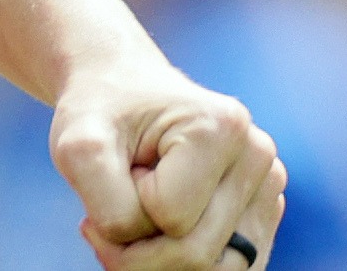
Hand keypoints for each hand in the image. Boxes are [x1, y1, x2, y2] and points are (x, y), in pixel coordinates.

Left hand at [49, 57, 285, 270]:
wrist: (122, 92)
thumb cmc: (102, 114)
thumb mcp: (79, 146)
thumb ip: (108, 204)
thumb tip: (155, 251)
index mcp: (222, 126)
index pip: (168, 216)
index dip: (124, 204)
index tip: (121, 166)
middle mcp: (258, 157)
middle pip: (197, 254)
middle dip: (138, 247)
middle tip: (115, 199)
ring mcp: (267, 188)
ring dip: (159, 260)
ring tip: (137, 214)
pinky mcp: (263, 214)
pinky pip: (226, 270)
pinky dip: (182, 264)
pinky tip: (158, 231)